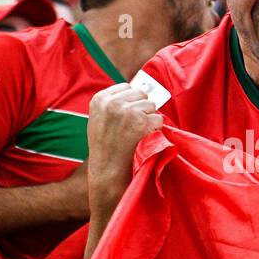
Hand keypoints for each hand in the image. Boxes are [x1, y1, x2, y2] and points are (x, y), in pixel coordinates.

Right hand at [86, 83, 162, 198]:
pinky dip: (155, 130)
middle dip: (141, 108)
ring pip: (151, 105)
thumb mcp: (100, 119)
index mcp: (100, 99)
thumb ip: (114, 103)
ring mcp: (127, 111)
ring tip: (136, 134)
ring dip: (149, 119)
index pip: (126, 87)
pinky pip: (158, 119)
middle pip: (140, 94)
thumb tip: (142, 89)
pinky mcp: (142, 121)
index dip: (130, 102)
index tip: (125, 119)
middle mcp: (113, 102)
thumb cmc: (106, 147)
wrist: (108, 171)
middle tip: (133, 128)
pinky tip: (143, 139)